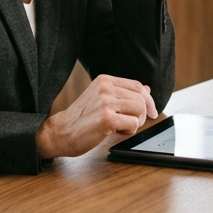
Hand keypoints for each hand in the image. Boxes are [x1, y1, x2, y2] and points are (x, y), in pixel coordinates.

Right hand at [36, 74, 157, 157]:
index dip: (148, 100)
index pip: (137, 86)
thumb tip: (147, 89)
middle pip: (141, 98)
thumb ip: (122, 93)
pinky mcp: (107, 118)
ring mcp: (105, 102)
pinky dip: (128, 131)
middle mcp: (105, 88)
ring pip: (140, 110)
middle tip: (129, 124)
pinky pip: (134, 123)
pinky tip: (115, 132)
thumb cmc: (80, 119)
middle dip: (141, 114)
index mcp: (104, 80)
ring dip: (135, 123)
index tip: (152, 112)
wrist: (61, 132)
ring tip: (119, 127)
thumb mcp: (101, 99)